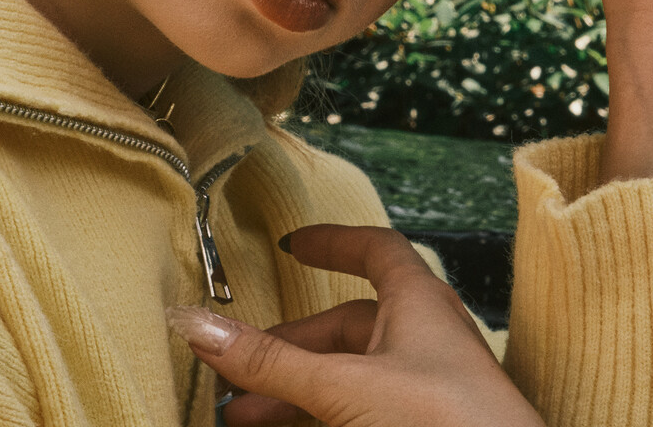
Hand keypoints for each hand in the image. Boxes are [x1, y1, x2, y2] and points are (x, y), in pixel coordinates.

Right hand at [167, 224, 543, 426]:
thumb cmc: (449, 424)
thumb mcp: (344, 386)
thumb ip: (271, 363)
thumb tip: (203, 326)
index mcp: (418, 302)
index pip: (375, 249)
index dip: (334, 242)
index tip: (296, 245)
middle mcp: (427, 339)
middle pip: (350, 327)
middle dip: (291, 348)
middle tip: (242, 369)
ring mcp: (430, 389)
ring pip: (353, 377)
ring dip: (299, 393)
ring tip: (247, 417)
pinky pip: (365, 413)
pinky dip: (324, 418)